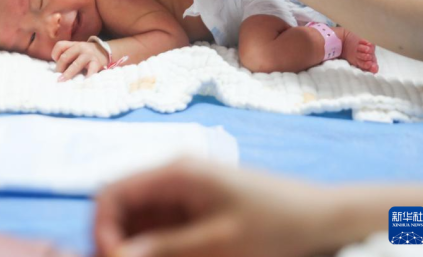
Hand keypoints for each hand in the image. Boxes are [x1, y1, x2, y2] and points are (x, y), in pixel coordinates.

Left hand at [52, 41, 108, 80]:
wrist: (104, 51)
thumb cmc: (86, 53)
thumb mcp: (76, 49)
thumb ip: (67, 54)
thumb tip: (57, 69)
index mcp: (74, 44)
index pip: (60, 45)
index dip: (54, 54)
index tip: (55, 62)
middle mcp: (80, 47)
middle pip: (65, 57)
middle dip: (59, 68)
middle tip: (58, 77)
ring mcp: (89, 55)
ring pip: (75, 64)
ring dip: (67, 74)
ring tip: (62, 81)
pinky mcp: (96, 63)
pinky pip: (90, 71)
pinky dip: (86, 77)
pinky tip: (82, 83)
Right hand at [95, 158, 332, 256]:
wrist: (320, 218)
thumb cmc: (275, 224)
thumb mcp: (219, 242)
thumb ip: (165, 248)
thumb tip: (116, 255)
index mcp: (174, 173)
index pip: (112, 193)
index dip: (102, 228)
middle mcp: (172, 179)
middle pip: (122, 208)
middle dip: (116, 242)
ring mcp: (182, 194)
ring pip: (138, 223)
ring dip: (136, 248)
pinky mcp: (194, 210)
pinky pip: (161, 230)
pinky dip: (156, 249)